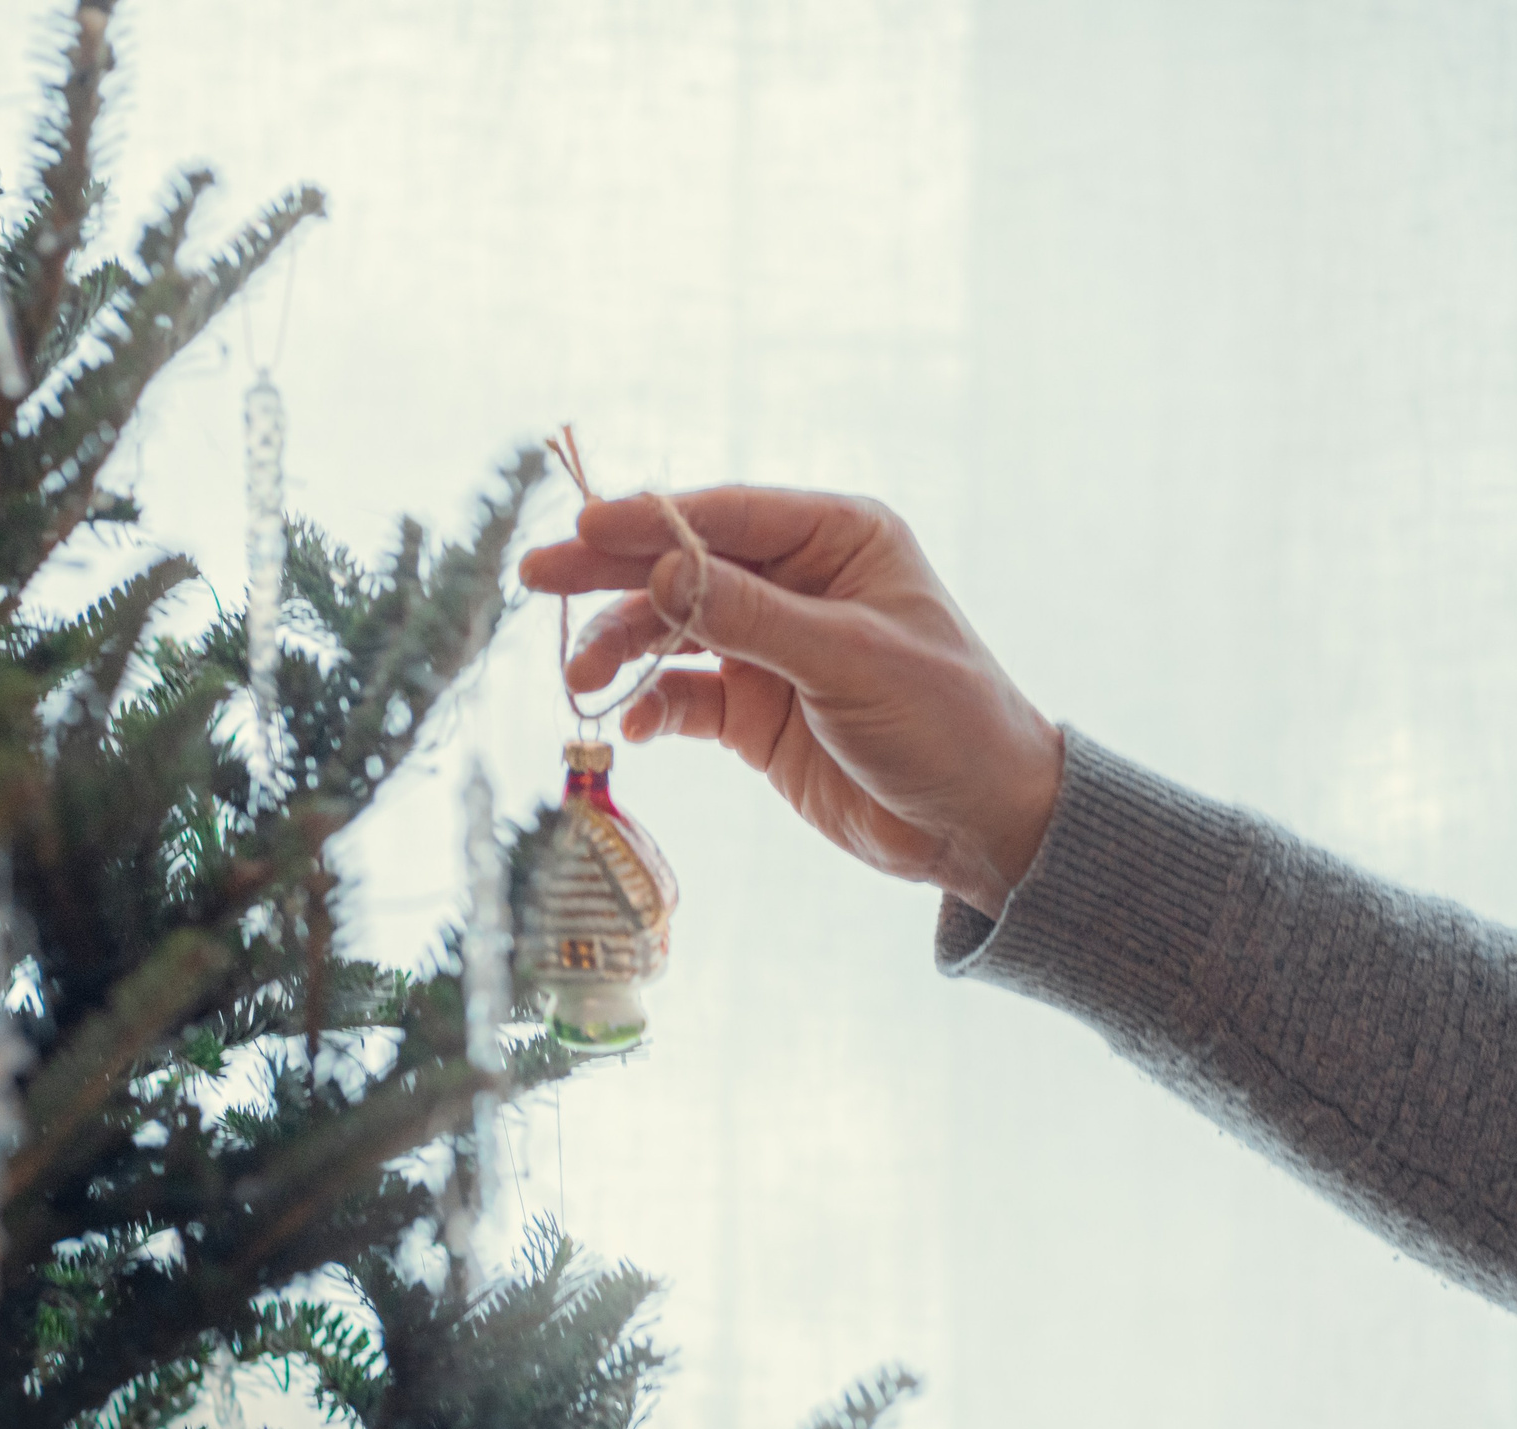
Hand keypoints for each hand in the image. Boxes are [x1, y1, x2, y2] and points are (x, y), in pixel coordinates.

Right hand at [519, 486, 1063, 918]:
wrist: (981, 825)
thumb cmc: (945, 721)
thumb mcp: (849, 661)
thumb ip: (751, 617)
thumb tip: (658, 573)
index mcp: (838, 539)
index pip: (727, 515)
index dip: (650, 521)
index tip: (582, 526)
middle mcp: (799, 582)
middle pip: (685, 565)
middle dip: (611, 574)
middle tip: (536, 577)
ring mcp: (772, 647)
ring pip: (673, 629)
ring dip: (622, 647)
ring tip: (577, 676)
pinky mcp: (755, 711)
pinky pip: (685, 696)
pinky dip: (651, 705)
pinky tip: (627, 722)